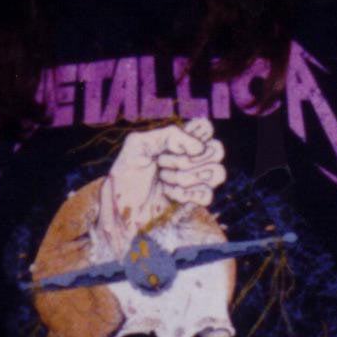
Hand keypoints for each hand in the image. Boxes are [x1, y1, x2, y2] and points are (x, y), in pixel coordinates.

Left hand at [98, 118, 225, 254]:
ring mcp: (195, 180)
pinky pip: (208, 194)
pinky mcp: (194, 201)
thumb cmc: (125, 175)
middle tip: (161, 163)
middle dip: (187, 158)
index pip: (206, 128)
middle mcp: (191, 158)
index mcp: (179, 141)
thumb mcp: (138, 145)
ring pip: (217, 172)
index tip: (174, 144)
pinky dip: (187, 194)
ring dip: (186, 176)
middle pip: (217, 150)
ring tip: (163, 180)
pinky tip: (169, 194)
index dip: (198, 133)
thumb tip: (198, 147)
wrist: (120, 208)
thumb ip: (169, 134)